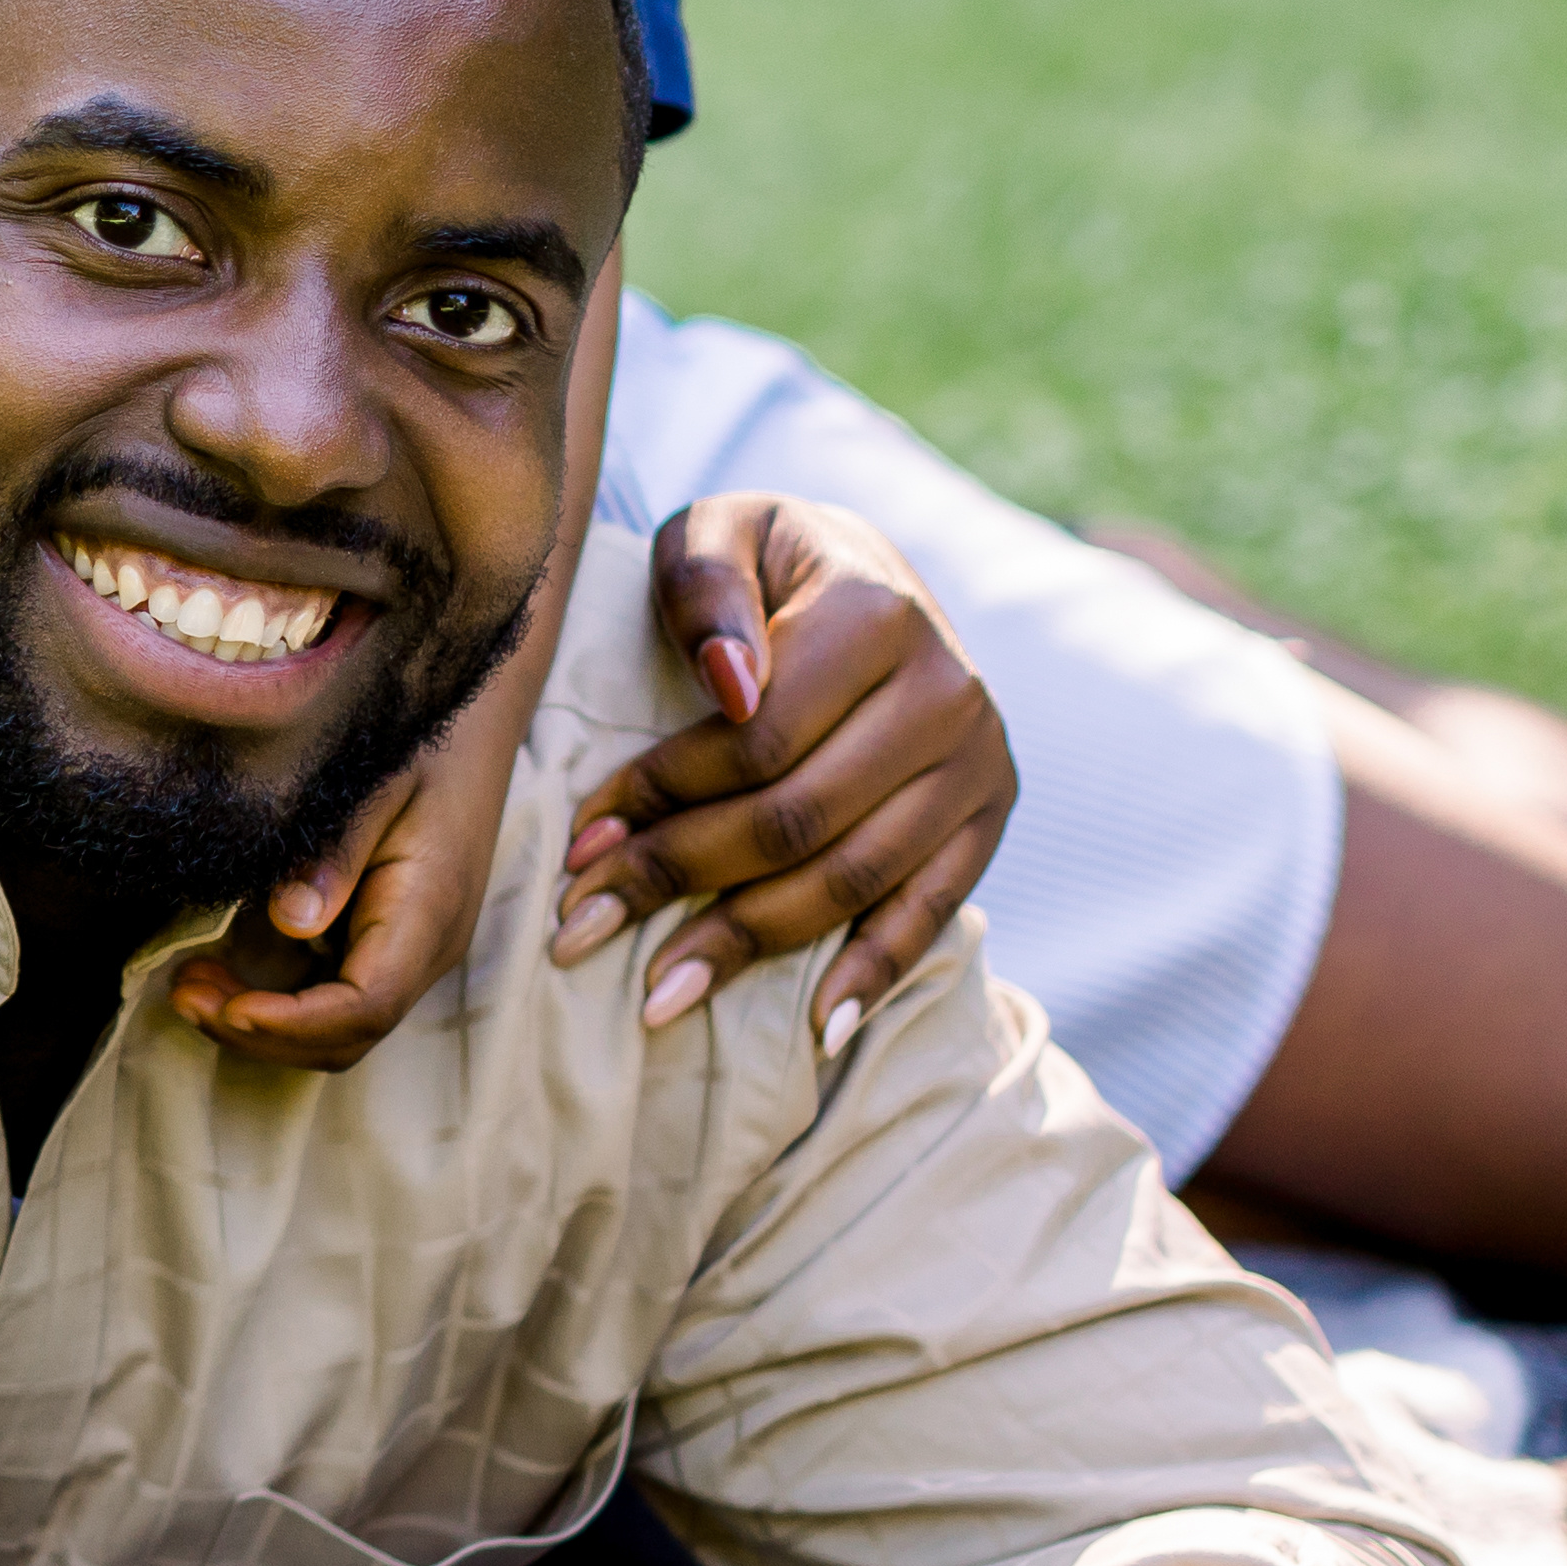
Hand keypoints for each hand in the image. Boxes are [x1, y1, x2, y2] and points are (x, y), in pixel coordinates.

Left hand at [176, 699, 494, 1071]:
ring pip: (340, 1031)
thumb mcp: (377, 777)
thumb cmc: (423, 740)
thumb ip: (336, 849)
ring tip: (189, 989)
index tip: (226, 1005)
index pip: (368, 1004)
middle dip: (264, 1034)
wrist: (472, 723)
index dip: (294, 1021)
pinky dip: (277, 1004)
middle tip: (185, 994)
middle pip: (349, 1036)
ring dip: (263, 1026)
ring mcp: (412, 953)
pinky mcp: (388, 945)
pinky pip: (335, 1001)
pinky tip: (221, 973)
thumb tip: (291, 923)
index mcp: (431, 909)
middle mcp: (429, 948)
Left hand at [555, 496, 1013, 1046]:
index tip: (576, 843)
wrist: (870, 574)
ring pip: (852, 878)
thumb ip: (706, 586)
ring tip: (655, 995)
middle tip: (581, 927)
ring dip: (748, 945)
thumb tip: (728, 689)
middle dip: (677, 879)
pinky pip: (931, 912)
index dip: (658, 796)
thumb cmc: (765, 563)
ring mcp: (978, 762)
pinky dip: (873, 976)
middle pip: (796, 819)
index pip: (756, 740)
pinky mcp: (989, 817)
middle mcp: (947, 692)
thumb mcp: (720, 532)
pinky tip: (815, 1033)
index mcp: (879, 614)